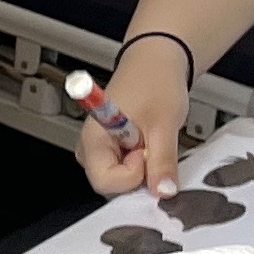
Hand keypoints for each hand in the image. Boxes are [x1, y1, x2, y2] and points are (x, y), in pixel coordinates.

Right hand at [77, 40, 188, 197]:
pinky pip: (126, 171)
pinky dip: (143, 162)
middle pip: (112, 185)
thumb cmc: (154, 81)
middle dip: (139, 173)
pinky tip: (149, 142)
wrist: (156, 62)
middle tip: (152, 145)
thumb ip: (162, 161)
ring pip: (121, 180)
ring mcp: (99, 149)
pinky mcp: (110, 149)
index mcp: (92, 139)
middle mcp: (90, 148)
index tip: (147, 152)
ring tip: (150, 140)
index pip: (105, 181)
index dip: (134, 174)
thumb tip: (164, 192)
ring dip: (143, 168)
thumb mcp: (164, 123)